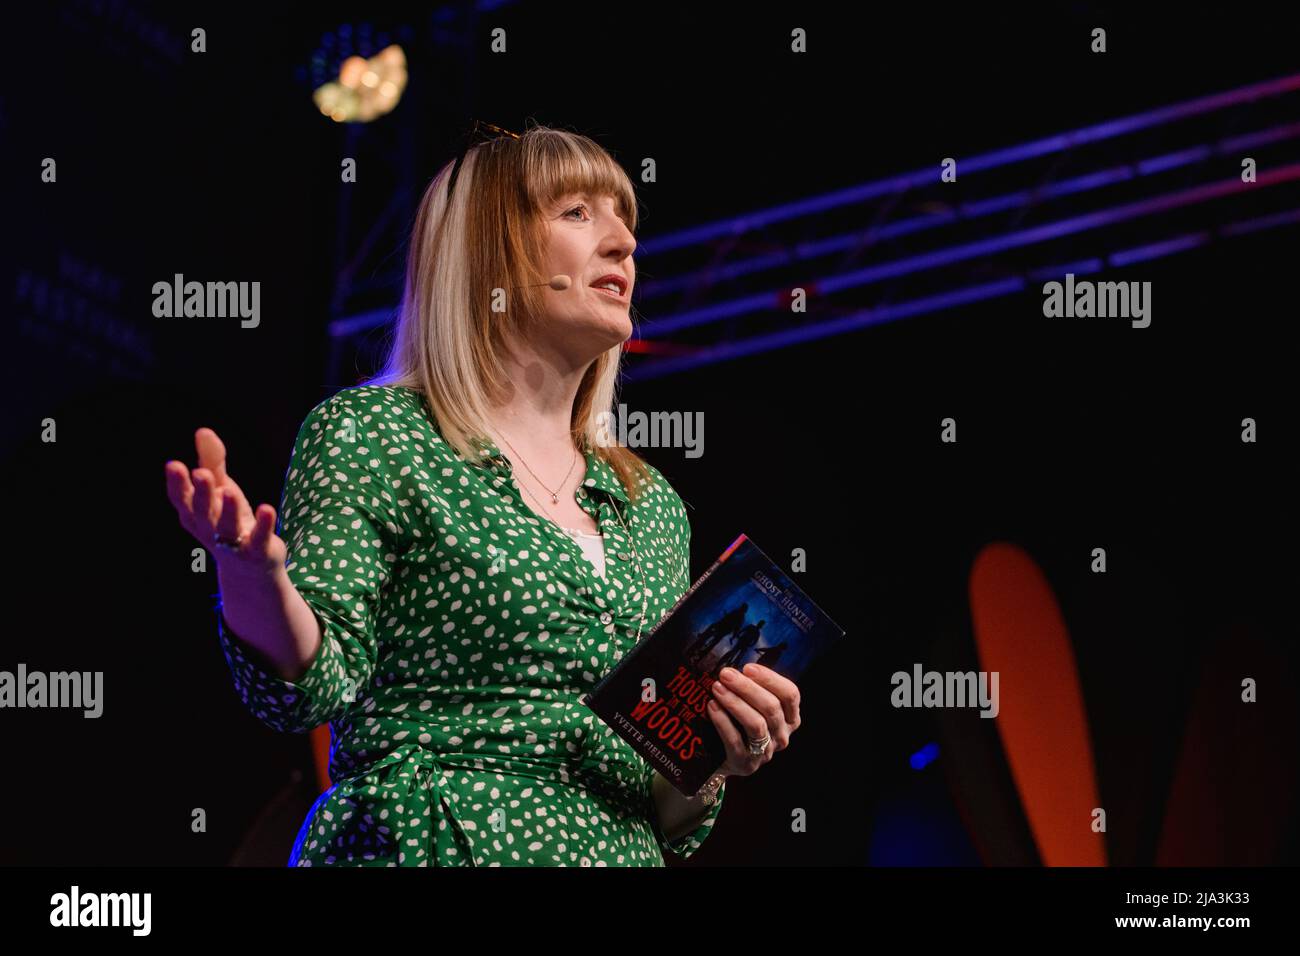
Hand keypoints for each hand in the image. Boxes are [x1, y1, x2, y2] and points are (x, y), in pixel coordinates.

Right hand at [164, 427, 285, 577]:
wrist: (250, 567)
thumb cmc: (230, 520)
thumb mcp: (221, 488)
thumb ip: (212, 461)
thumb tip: (202, 430)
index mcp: (195, 514)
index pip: (182, 499)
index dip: (177, 484)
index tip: (174, 465)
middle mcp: (209, 529)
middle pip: (203, 511)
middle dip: (202, 493)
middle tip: (201, 473)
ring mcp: (232, 543)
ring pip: (226, 527)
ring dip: (228, 510)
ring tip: (229, 492)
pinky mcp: (257, 551)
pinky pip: (259, 538)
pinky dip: (263, 525)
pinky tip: (268, 509)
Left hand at [706, 663, 800, 778]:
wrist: (723, 757)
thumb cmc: (740, 722)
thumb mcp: (754, 705)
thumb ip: (753, 688)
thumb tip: (735, 666)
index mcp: (790, 718)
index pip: (790, 694)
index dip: (770, 679)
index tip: (748, 667)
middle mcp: (782, 736)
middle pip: (771, 707)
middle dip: (747, 687)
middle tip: (725, 674)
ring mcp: (766, 752)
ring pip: (756, 724)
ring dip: (735, 702)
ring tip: (717, 688)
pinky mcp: (746, 764)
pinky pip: (735, 741)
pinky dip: (723, 721)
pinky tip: (712, 707)